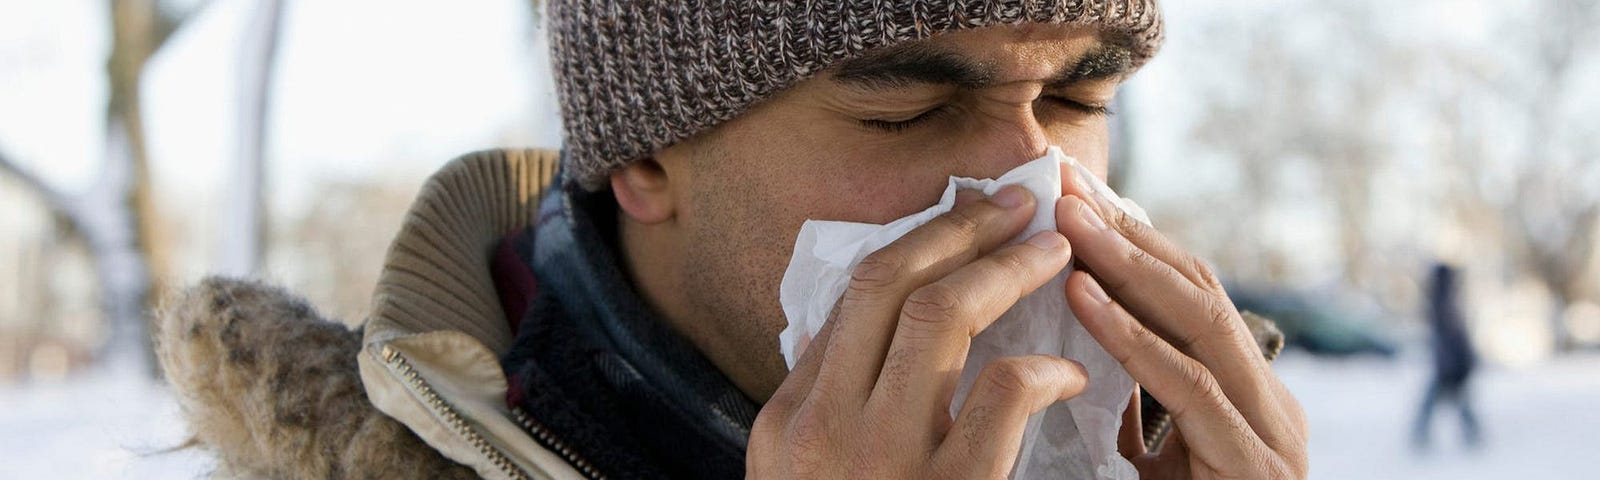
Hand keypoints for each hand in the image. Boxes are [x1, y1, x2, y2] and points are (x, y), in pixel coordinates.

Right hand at [750, 186, 1087, 478]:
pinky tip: (1067, 375)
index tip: (965, 222)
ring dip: (1007, 268)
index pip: (850, 300)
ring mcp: (884, 457)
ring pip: (941, 315)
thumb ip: (815, 408)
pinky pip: (1003, 390)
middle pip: (888, 283)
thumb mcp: (794, 475)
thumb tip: (824, 336)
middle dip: (959, 228)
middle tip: (1016, 203)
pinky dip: (1044, 369)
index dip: (916, 246)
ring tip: (1054, 252)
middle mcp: (824, 427)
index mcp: (786, 421)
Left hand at [1056, 178, 1309, 478]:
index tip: (1078, 201)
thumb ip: (1138, 411)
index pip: (1193, 299)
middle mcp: (1271, 404)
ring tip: (1069, 221)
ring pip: (1199, 322)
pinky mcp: (1252, 462)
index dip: (1135, 245)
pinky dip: (1130, 335)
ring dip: (1125, 265)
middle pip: (1200, 293)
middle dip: (1129, 234)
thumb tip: (1088, 362)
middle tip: (1068, 185)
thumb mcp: (1158, 464)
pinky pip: (1187, 384)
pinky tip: (1083, 295)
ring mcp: (1271, 432)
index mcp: (1251, 398)